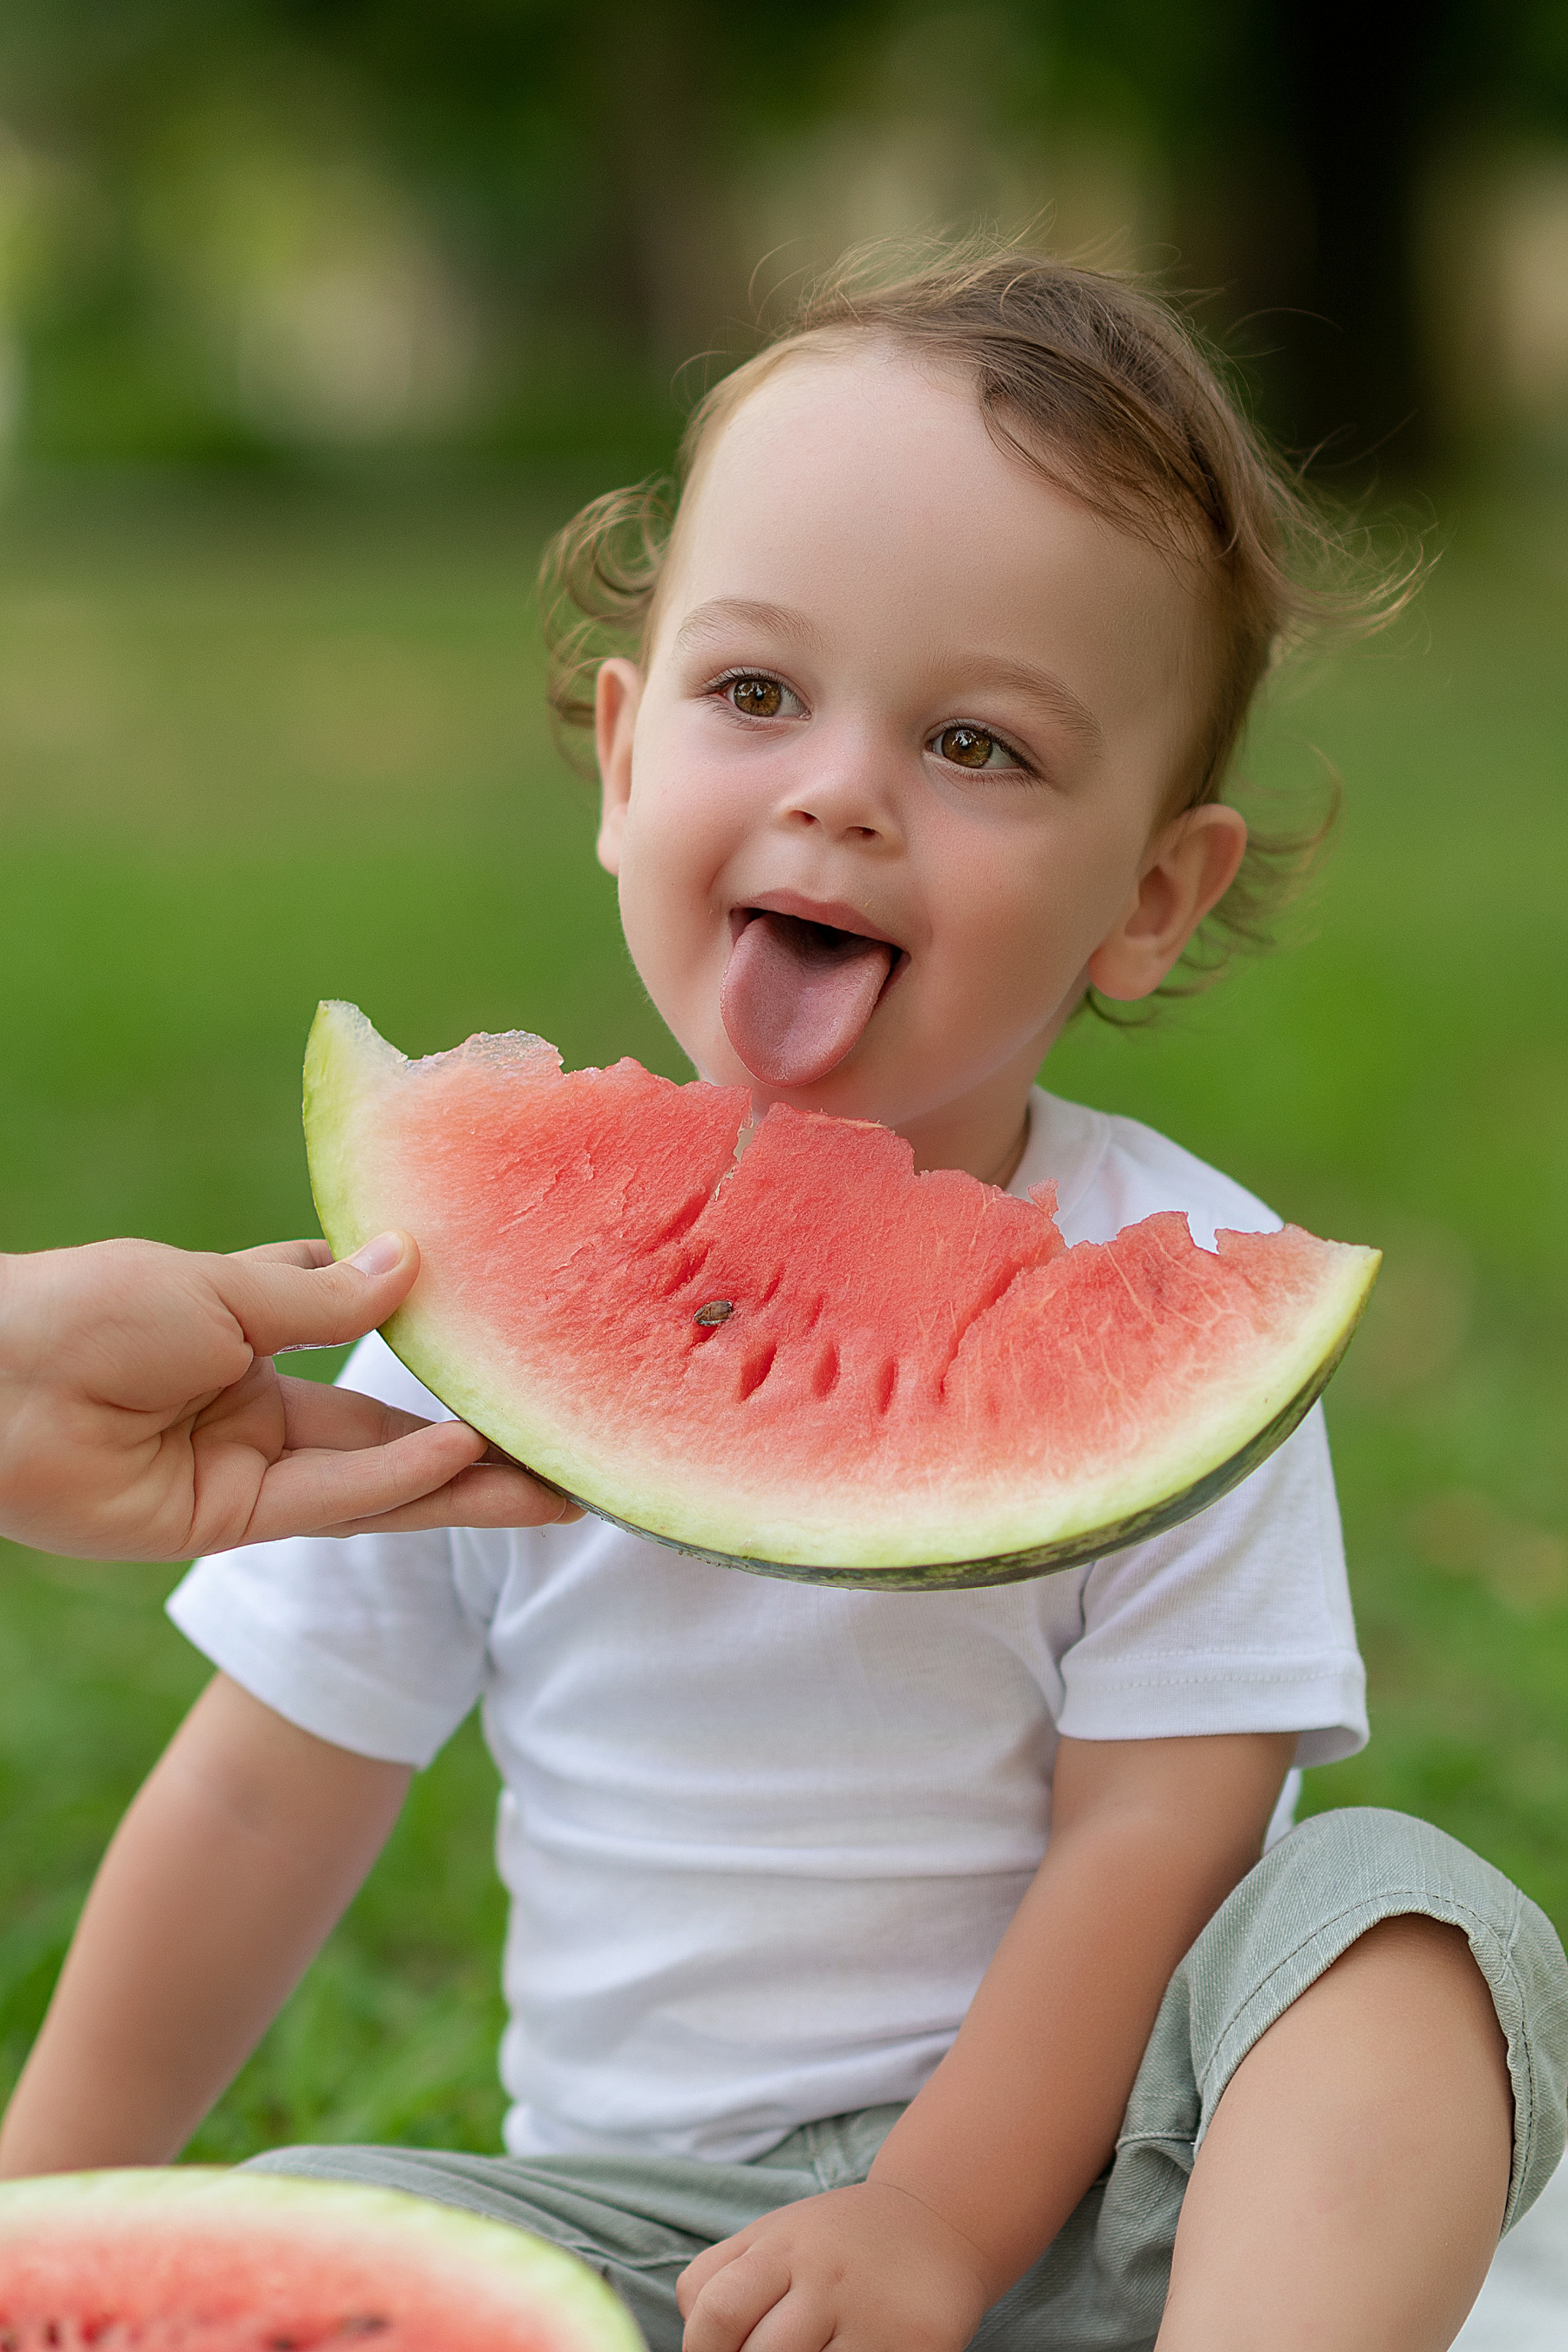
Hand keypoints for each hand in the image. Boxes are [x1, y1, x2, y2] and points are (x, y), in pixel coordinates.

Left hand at [0, 1232, 581, 1558]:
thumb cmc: (88, 1308)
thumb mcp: (220, 1288)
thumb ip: (320, 1296)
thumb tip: (413, 1261)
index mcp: (245, 1332)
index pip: (357, 1333)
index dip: (429, 1335)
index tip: (508, 1330)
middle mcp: (256, 1405)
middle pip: (388, 1427)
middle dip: (477, 1437)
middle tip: (566, 1442)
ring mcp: (246, 1469)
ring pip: (376, 1482)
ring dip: (464, 1483)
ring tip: (555, 1483)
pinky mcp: (228, 1523)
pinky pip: (330, 1501)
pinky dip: (397, 1482)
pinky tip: (464, 1459)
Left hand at [676, 2180, 992, 2351]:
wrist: (939, 2222)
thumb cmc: (838, 2245)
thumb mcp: (774, 2239)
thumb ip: (721, 2282)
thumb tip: (694, 2347)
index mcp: (781, 2244)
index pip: (713, 2310)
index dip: (701, 2350)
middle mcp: (824, 2274)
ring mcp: (870, 2313)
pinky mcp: (914, 2346)